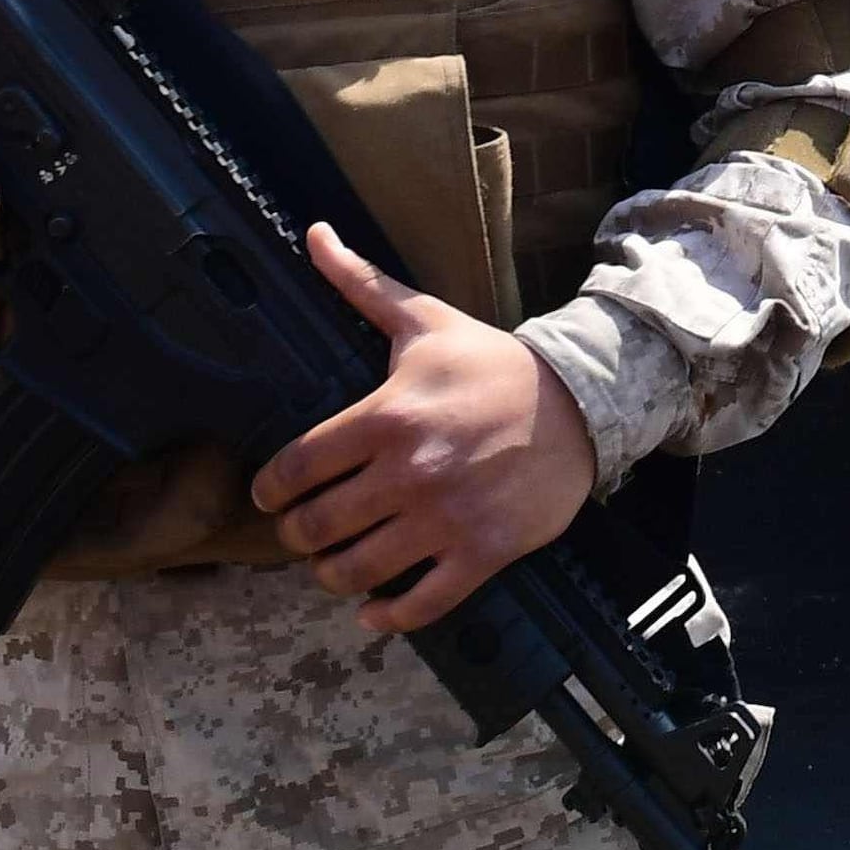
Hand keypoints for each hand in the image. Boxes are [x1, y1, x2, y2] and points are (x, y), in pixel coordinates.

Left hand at [252, 223, 597, 629]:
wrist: (580, 402)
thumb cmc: (492, 365)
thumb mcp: (425, 321)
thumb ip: (361, 284)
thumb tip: (313, 233)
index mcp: (386, 416)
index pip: (297, 467)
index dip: (270, 489)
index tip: (269, 494)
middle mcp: (408, 472)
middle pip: (317, 528)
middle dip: (296, 535)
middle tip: (300, 531)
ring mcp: (444, 518)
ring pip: (357, 572)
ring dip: (332, 575)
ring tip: (333, 564)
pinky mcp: (480, 552)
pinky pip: (419, 604)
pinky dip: (387, 616)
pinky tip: (374, 609)